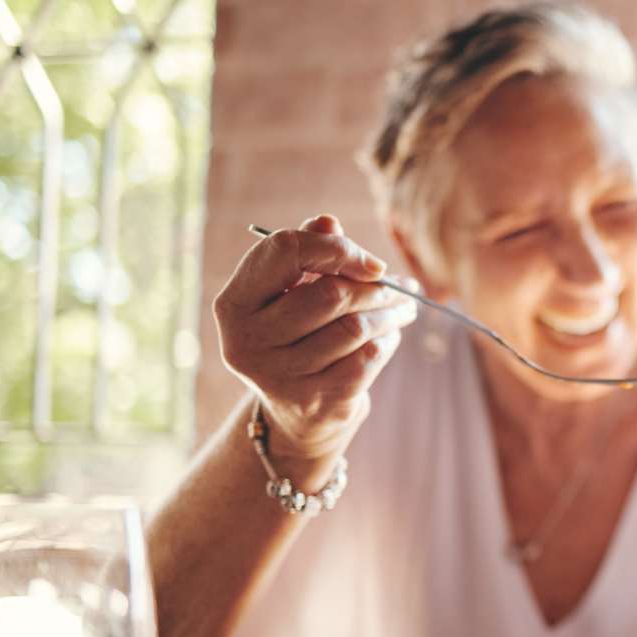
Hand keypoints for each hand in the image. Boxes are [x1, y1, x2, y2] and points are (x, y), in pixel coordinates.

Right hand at [213, 215, 417, 460]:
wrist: (297, 414)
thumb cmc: (297, 336)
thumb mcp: (291, 293)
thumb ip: (307, 253)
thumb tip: (327, 222)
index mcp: (234, 303)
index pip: (285, 250)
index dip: (337, 248)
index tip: (370, 262)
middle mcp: (247, 340)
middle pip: (330, 293)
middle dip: (374, 287)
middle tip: (397, 287)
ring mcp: (279, 376)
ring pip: (355, 327)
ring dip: (389, 313)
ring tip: (403, 309)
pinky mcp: (315, 401)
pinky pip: (368, 357)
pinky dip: (388, 340)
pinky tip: (390, 335)